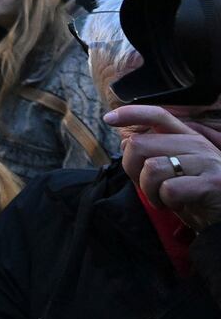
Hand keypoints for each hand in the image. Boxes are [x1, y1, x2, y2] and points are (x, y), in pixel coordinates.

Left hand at [104, 104, 220, 229]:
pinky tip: (176, 205)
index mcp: (188, 138)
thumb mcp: (173, 171)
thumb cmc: (195, 196)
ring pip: (151, 168)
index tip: (108, 119)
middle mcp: (198, 145)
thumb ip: (152, 154)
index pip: (158, 114)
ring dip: (149, 191)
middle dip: (132, 170)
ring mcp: (206, 163)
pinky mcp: (212, 184)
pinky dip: (165, 201)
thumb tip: (124, 141)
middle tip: (147, 187)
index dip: (131, 113)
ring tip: (162, 199)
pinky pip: (169, 189)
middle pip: (140, 144)